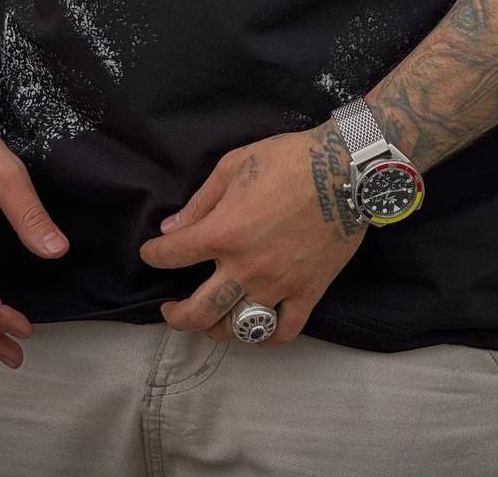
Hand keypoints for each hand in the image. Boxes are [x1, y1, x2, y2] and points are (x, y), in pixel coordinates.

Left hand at [138, 118, 366, 345]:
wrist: (344, 170)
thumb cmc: (288, 159)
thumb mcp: (234, 165)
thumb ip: (200, 201)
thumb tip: (172, 229)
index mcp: (223, 232)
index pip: (173, 255)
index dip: (154, 255)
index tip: (152, 252)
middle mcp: (246, 267)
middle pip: (199, 311)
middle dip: (175, 315)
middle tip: (170, 309)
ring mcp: (278, 285)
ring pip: (239, 328)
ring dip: (216, 329)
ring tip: (210, 320)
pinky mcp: (308, 292)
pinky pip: (284, 331)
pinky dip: (267, 337)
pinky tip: (256, 328)